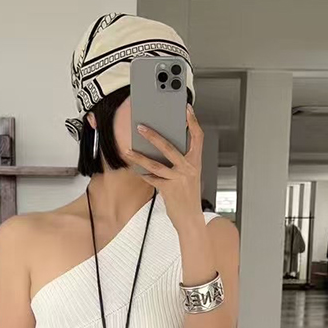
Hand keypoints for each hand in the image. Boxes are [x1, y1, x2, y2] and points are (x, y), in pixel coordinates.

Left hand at [124, 104, 203, 231]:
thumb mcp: (190, 176)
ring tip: (128, 151)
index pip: (198, 138)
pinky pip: (152, 179)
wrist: (191, 218)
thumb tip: (162, 148)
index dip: (193, 122)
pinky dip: (144, 174)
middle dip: (153, 136)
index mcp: (196, 162)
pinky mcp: (169, 190)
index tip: (187, 109)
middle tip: (140, 127)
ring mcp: (179, 179)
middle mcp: (188, 168)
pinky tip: (136, 170)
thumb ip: (180, 162)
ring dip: (139, 157)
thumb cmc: (188, 196)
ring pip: (155, 164)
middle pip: (169, 147)